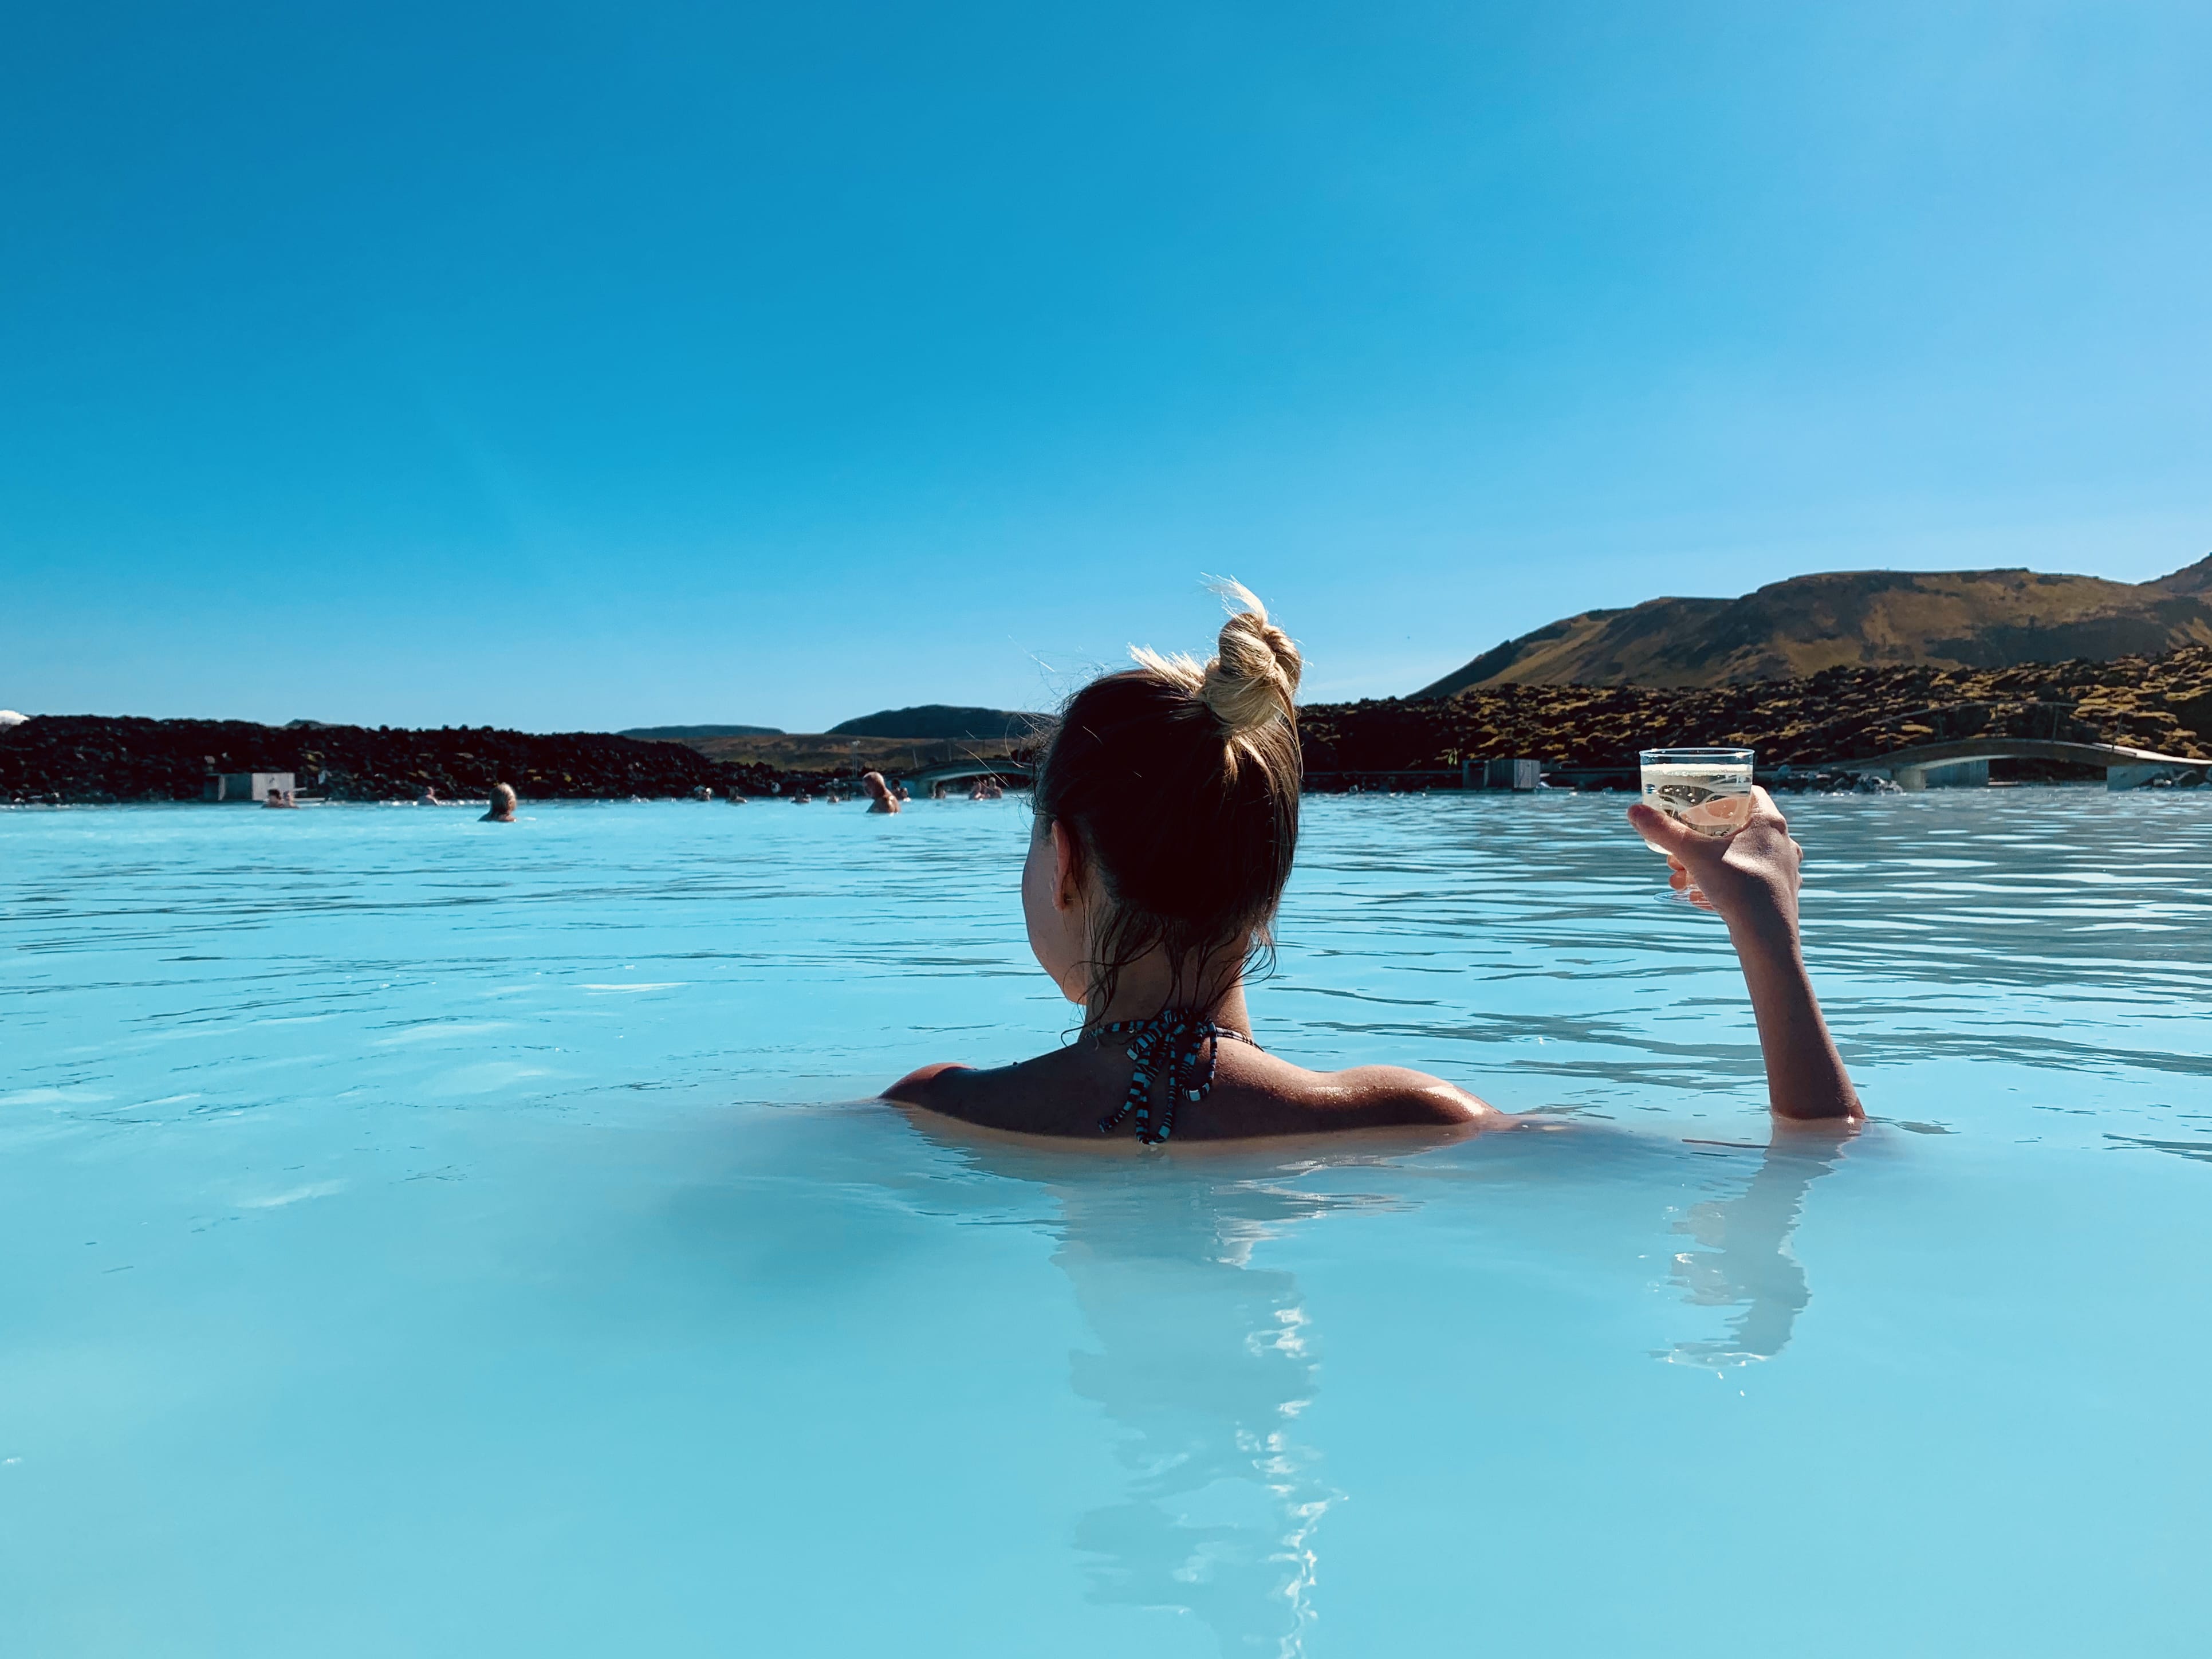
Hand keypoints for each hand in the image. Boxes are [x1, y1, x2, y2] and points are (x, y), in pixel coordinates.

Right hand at [1627, 787, 1802, 947]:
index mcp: (1770, 822)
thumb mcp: (1694, 854)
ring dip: (1710, 863)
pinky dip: (1727, 882)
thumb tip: (1634, 811)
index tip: (1698, 806)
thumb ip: (1665, 831)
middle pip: (1738, 827)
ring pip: (1742, 855)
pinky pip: (1750, 879)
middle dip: (1703, 839)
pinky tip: (1704, 895)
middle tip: (1680, 850)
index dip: (1721, 796)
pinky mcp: (1781, 892)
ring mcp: (1785, 868)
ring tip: (1683, 878)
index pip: (1747, 793)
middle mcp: (1783, 842)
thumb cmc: (1737, 888)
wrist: (1767, 937)